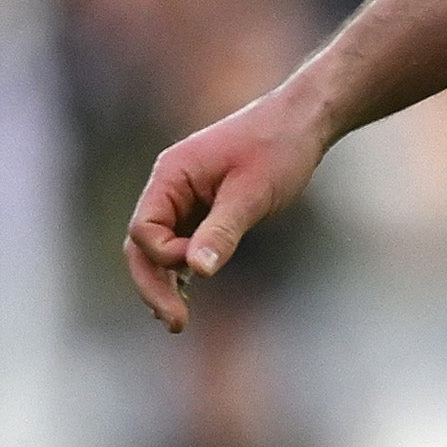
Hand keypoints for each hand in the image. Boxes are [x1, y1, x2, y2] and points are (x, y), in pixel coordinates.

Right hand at [121, 83, 334, 334]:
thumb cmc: (278, 149)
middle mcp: (170, 186)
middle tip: (175, 324)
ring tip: (177, 321)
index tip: (197, 267)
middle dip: (154, 284)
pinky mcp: (204, 206)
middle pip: (143, 244)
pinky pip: (182, 241)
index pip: (142, 230)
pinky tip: (189, 294)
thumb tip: (196, 271)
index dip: (162, 257)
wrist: (303, 121)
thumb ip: (223, 230)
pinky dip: (183, 268)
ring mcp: (185, 197)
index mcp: (171, 175)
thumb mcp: (252, 193)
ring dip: (165, 282)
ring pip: (160, 246)